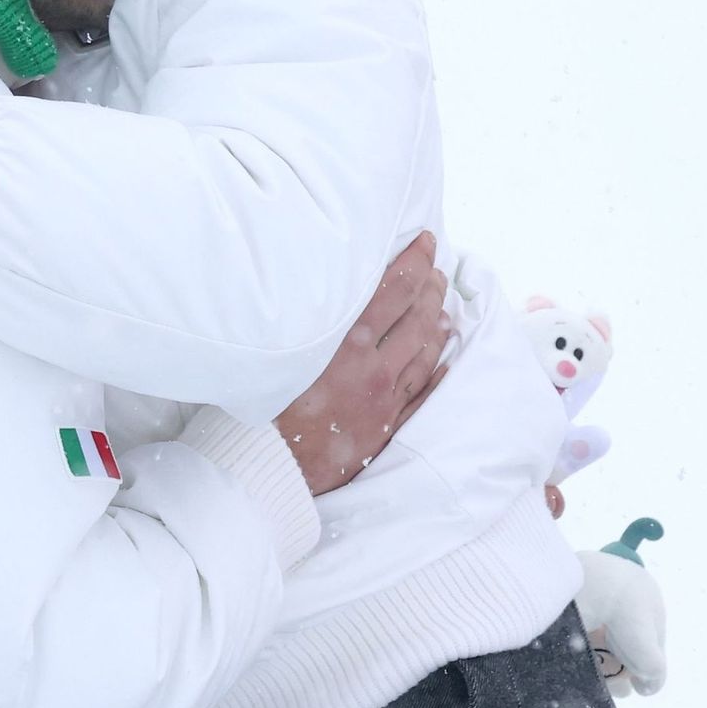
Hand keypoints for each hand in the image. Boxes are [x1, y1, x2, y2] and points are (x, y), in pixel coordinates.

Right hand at [276, 233, 451, 494]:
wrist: (270, 466)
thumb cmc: (262, 404)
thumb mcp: (281, 348)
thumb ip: (308, 317)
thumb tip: (319, 281)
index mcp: (348, 342)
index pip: (395, 288)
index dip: (415, 260)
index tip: (425, 241)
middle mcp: (373, 367)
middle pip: (417, 317)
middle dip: (430, 286)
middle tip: (436, 267)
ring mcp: (384, 398)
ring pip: (425, 352)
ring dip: (438, 322)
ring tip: (443, 304)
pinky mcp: (385, 425)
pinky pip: (421, 393)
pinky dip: (437, 370)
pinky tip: (444, 358)